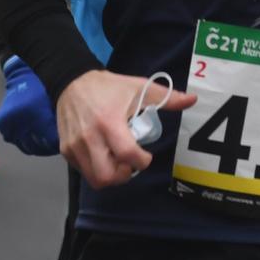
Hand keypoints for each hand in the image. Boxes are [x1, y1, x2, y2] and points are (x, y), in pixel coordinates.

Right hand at [56, 69, 195, 189]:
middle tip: (129, 164)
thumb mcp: (138, 87)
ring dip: (110, 175)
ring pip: (94, 178)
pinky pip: (83, 171)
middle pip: (107, 175)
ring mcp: (75, 145)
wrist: (71, 81)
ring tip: (116, 162)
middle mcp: (90, 137)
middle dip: (124, 175)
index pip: (127, 155)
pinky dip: (95, 169)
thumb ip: (167, 97)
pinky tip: (102, 156)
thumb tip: (193, 100)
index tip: (145, 155)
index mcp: (109, 122)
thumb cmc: (108, 87)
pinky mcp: (65, 149)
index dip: (142, 162)